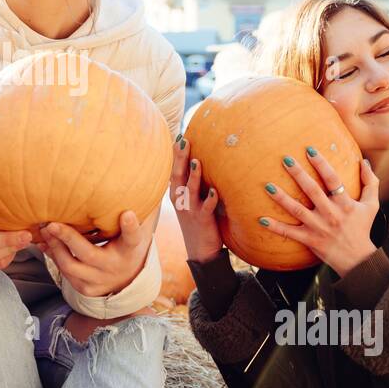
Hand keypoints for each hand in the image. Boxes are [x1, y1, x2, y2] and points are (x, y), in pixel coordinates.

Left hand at [36, 203, 158, 298]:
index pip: (132, 238)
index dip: (130, 227)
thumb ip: (133, 209)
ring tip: (45, 230)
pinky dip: (54, 257)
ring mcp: (99, 281)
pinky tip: (46, 243)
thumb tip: (139, 175)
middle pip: (88, 254)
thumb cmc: (126, 243)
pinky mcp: (86, 289)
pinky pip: (65, 274)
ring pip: (70, 266)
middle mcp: (115, 267)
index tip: (127, 214)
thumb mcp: (135, 229)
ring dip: (54, 247)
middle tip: (52, 224)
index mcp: (130, 250)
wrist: (127, 279)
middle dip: (68, 238)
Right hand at [169, 135, 222, 263]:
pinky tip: (214, 191)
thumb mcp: (191, 200)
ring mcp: (190, 210)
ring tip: (196, 161)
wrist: (200, 250)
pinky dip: (209, 200)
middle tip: (183, 140)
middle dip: (180, 158)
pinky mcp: (202, 221)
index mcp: (177, 193)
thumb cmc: (198, 220)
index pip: (174, 170)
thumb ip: (193, 182)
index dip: (175, 154)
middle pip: (178, 175)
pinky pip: (206, 208)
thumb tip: (200, 160)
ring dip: (194, 176)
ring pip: (190, 190)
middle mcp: (180, 200)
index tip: (178, 136)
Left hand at [260, 149, 380, 276]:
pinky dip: (275, 227)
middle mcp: (330, 214)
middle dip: (299, 174)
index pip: (333, 179)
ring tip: (268, 186)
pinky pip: (289, 233)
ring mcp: (318, 227)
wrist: (358, 259)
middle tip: (286, 159)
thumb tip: (364, 161)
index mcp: (345, 203)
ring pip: (297, 210)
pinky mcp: (309, 239)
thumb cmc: (362, 228)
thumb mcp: (372, 205)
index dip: (321, 164)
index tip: (310, 150)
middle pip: (312, 191)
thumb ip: (370, 182)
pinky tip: (261, 219)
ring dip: (281, 198)